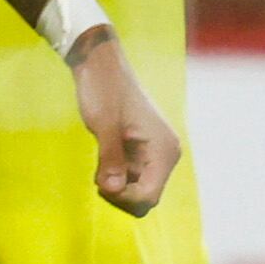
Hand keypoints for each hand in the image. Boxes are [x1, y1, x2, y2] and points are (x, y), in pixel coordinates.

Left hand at [70, 28, 179, 216]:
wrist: (100, 65)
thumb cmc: (103, 89)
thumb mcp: (104, 125)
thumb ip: (110, 158)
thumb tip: (112, 189)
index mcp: (164, 149)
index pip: (149, 196)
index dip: (123, 197)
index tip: (101, 182)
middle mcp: (165, 154)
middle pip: (145, 198)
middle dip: (120, 194)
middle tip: (98, 176)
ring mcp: (154, 154)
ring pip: (137, 190)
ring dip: (116, 186)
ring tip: (100, 166)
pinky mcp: (142, 152)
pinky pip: (131, 178)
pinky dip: (115, 177)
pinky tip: (103, 161)